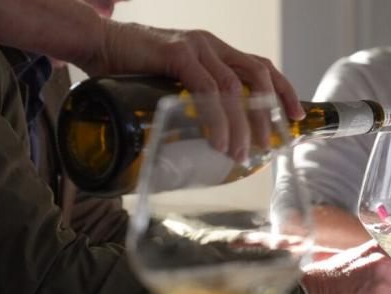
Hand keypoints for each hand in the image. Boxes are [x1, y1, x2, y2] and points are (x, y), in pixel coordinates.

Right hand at [83, 16, 303, 159]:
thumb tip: (203, 137)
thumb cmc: (131, 70)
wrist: (94, 42)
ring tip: (239, 154)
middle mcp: (211, 45)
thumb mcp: (172, 83)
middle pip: (258, 76)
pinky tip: (219, 139)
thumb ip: (191, 99)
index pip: (261, 67)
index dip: (283, 91)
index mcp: (215, 50)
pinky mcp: (176, 53)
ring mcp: (195, 46)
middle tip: (270, 146)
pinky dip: (217, 117)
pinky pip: (206, 89)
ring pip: (234, 88)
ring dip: (243, 125)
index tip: (296, 119)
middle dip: (270, 114)